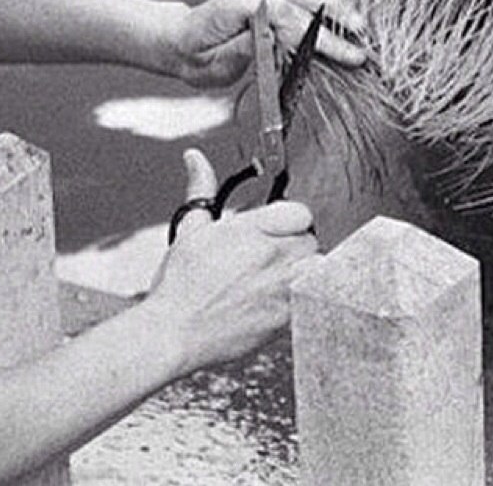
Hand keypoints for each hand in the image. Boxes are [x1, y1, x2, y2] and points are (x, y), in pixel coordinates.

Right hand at [147, 149, 317, 373]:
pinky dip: (305, 300)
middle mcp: (273, 255)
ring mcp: (283, 287)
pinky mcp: (286, 318)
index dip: (290, 221)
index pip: (301, 213)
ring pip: (318, 269)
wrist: (174, 332)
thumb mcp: (191, 228)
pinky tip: (282, 303)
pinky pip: (313, 301)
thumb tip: (195, 158)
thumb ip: (201, 188)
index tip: (277, 231)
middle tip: (274, 259)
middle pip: (310, 241)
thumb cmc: (180, 284)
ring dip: (306, 272)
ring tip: (282, 281)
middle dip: (295, 247)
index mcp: (253, 228)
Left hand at [162, 0, 366, 87]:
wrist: (180, 42)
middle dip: (335, 22)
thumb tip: (271, 41)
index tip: (346, 55)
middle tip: (362, 44)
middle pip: (302, 1)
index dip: (318, 38)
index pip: (287, 19)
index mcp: (240, 7)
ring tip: (360, 21)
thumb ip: (242, 51)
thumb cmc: (197, 58)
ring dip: (335, 3)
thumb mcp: (214, 65)